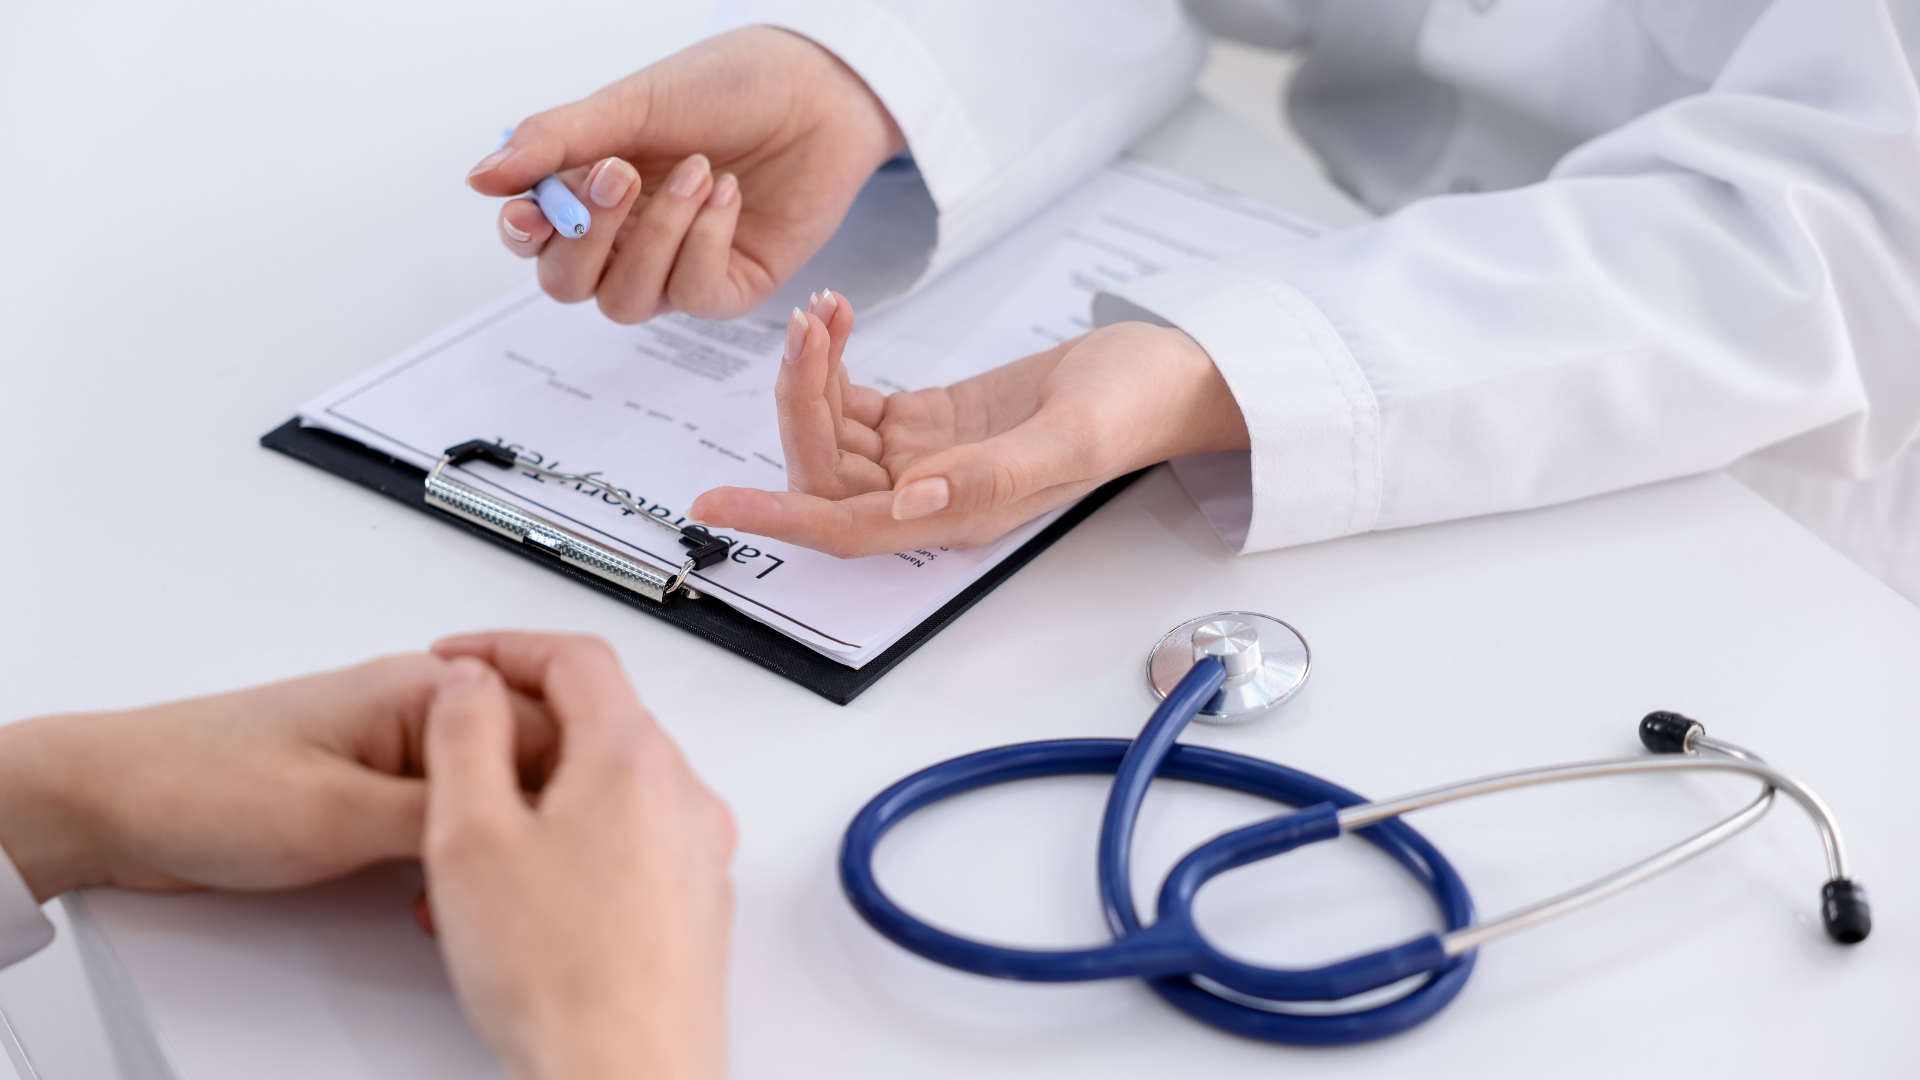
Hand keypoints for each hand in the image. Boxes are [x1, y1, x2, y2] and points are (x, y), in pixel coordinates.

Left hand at [0, 655, 555, 901]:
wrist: (113, 801)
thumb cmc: (202, 782)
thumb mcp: (341, 816)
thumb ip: (443, 817)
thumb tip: (521, 826)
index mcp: (422, 687)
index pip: (546, 726)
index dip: (566, 793)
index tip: (572, 846)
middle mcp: (417, 709)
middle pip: (524, 758)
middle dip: (528, 823)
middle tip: (519, 878)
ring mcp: (394, 748)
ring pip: (486, 793)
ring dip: (489, 844)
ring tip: (472, 893)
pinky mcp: (372, 786)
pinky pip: (445, 815)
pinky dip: (453, 855)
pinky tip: (439, 892)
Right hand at [422, 633, 733, 1079]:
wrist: (625, 1074)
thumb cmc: (559, 974)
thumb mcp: (469, 835)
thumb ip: (465, 735)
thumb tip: (473, 683)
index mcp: (633, 758)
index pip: (577, 657)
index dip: (506, 646)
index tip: (459, 660)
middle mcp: (683, 794)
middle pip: (602, 716)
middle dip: (524, 721)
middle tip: (460, 747)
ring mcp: (698, 849)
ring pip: (616, 781)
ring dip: (547, 787)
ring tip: (481, 839)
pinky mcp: (696, 900)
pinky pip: (634, 836)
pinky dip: (579, 835)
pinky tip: (531, 890)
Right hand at [469, 27, 905, 322]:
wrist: (817, 88)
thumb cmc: (727, 87)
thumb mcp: (630, 103)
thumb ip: (554, 142)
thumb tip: (478, 178)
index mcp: (592, 191)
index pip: (532, 241)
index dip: (524, 235)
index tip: (532, 211)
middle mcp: (627, 238)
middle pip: (568, 285)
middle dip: (590, 236)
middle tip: (624, 172)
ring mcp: (678, 268)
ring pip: (627, 300)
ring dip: (657, 235)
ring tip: (701, 171)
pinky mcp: (731, 286)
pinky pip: (694, 295)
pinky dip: (706, 244)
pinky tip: (730, 195)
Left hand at [687, 293, 1249, 557]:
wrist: (1169, 370)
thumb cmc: (1136, 404)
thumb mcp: (1072, 436)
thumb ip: (993, 476)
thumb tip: (911, 500)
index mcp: (959, 517)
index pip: (846, 529)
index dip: (778, 517)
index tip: (715, 503)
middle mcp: (931, 499)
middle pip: (825, 473)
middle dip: (801, 402)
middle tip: (810, 328)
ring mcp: (927, 460)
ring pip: (831, 435)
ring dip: (812, 376)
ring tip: (825, 312)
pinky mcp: (929, 421)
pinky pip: (854, 402)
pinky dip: (834, 362)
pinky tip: (839, 318)